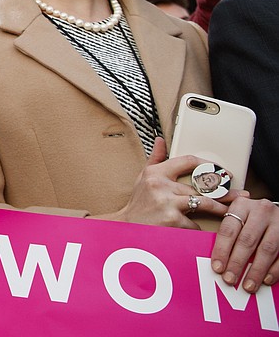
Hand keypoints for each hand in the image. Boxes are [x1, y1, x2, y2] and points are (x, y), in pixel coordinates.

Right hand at [106, 138, 238, 227]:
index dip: (209, 165)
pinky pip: (194, 223)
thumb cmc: (138, 203)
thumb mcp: (143, 177)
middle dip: (223, 193)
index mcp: (156, 172)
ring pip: (204, 204)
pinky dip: (196, 227)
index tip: (222, 172)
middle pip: (202, 186)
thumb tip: (160, 140)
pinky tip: (193, 228)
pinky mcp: (172, 220)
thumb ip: (155, 158)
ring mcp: (167, 203)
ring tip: (231, 211)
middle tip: (240, 196)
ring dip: (220, 209)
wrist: (127, 227)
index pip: (188, 161)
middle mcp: (161, 185)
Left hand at [209, 196, 278, 292]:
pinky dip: (275, 269)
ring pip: (267, 249)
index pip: (228, 230)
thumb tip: (214, 258)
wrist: (278, 211)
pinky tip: (266, 280)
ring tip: (248, 285)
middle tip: (229, 280)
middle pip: (247, 241)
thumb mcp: (238, 214)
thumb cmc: (252, 217)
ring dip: (256, 270)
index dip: (222, 250)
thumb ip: (227, 229)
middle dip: (237, 263)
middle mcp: (261, 211)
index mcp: (242, 205)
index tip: (217, 268)